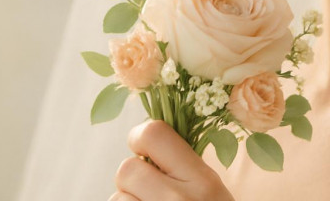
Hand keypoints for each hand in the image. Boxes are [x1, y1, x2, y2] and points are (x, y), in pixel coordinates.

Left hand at [111, 119, 235, 200]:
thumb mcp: (212, 189)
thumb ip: (186, 165)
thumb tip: (148, 139)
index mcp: (202, 179)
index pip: (154, 134)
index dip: (139, 136)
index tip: (142, 146)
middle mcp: (178, 198)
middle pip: (127, 168)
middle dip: (132, 178)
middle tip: (147, 187)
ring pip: (117, 196)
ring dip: (128, 199)